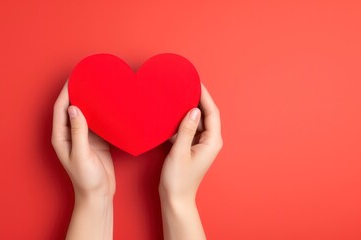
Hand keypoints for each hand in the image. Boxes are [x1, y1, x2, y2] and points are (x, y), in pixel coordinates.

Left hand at [52, 81, 114, 239]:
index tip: (74, 77)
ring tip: (98, 85)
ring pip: (84, 112)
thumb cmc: (86, 179)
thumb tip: (74, 108)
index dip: (66, 91)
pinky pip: (96, 121)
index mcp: (61, 137)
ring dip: (90, 99)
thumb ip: (78, 132)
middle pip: (71, 107)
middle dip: (77, 91)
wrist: (98, 194)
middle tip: (87, 76)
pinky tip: (108, 104)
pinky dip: (101, 111)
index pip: (60, 108)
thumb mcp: (81, 155)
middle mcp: (70, 134)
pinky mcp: (96, 140)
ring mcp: (83, 137)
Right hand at [159, 83, 222, 239]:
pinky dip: (182, 122)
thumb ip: (186, 129)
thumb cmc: (178, 179)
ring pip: (196, 121)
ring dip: (188, 110)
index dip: (205, 96)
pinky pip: (189, 129)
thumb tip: (193, 110)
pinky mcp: (191, 148)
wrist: (175, 198)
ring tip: (177, 96)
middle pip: (206, 115)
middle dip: (197, 100)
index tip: (196, 82)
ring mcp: (200, 145)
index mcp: (212, 141)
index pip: (212, 112)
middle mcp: (209, 141)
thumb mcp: (179, 151)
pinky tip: (171, 115)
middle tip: (186, 85)